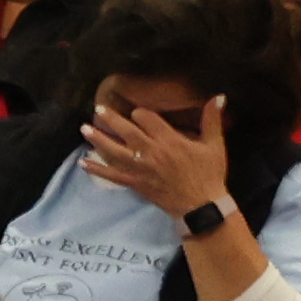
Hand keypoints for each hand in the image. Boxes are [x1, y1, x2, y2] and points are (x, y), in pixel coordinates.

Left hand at [83, 97, 230, 225]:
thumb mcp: (214, 145)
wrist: (200, 205)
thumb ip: (212, 120)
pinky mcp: (134, 183)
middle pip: (127, 131)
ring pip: (114, 151)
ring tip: (84, 129)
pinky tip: (82, 162)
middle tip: (98, 109)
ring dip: (98, 139)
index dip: (140, 113)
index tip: (134, 111)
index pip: (148, 119)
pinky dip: (97, 169)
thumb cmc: (208, 173)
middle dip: (111, 119)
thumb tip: (218, 96)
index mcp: (170, 140)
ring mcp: (140, 168)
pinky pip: (111, 175)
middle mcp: (151, 151)